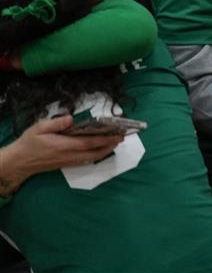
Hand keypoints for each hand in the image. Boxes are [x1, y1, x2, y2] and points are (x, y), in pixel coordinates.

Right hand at [2, 115, 122, 187]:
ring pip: (92, 158)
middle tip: (122, 137)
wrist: (19, 162)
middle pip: (95, 152)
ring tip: (115, 142)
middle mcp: (69, 155)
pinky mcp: (66, 164)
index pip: (89, 143)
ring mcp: (68, 161)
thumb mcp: (39, 128)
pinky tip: (100, 149)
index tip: (118, 135)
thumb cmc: (29, 143)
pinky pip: (85, 160)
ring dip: (105, 151)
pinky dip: (96, 155)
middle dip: (110, 145)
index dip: (105, 139)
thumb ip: (56, 123)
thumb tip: (71, 118)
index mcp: (63, 145)